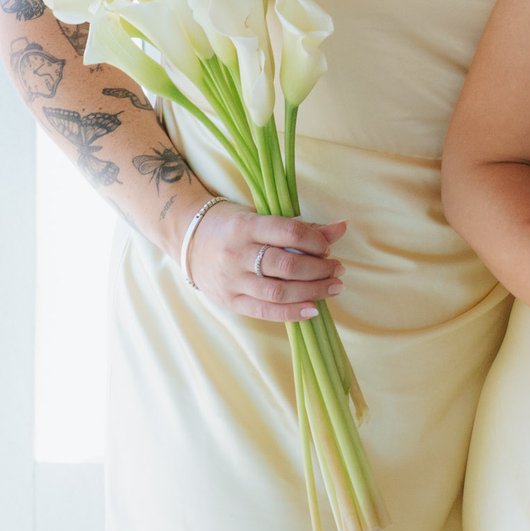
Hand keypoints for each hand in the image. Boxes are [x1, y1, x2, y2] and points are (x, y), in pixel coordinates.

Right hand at [187, 202, 345, 323]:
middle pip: (287, 265)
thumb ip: (300, 227)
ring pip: (278, 291)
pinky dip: (291, 313)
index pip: (289, 233)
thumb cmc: (231, 225)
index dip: (316, 241)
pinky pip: (264, 311)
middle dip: (319, 269)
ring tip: (333, 287)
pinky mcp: (228, 301)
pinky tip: (313, 310)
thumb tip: (341, 227)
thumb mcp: (261, 217)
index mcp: (246, 227)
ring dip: (312, 291)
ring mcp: (231, 280)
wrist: (187, 239)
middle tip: (338, 269)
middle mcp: (237, 254)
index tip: (327, 247)